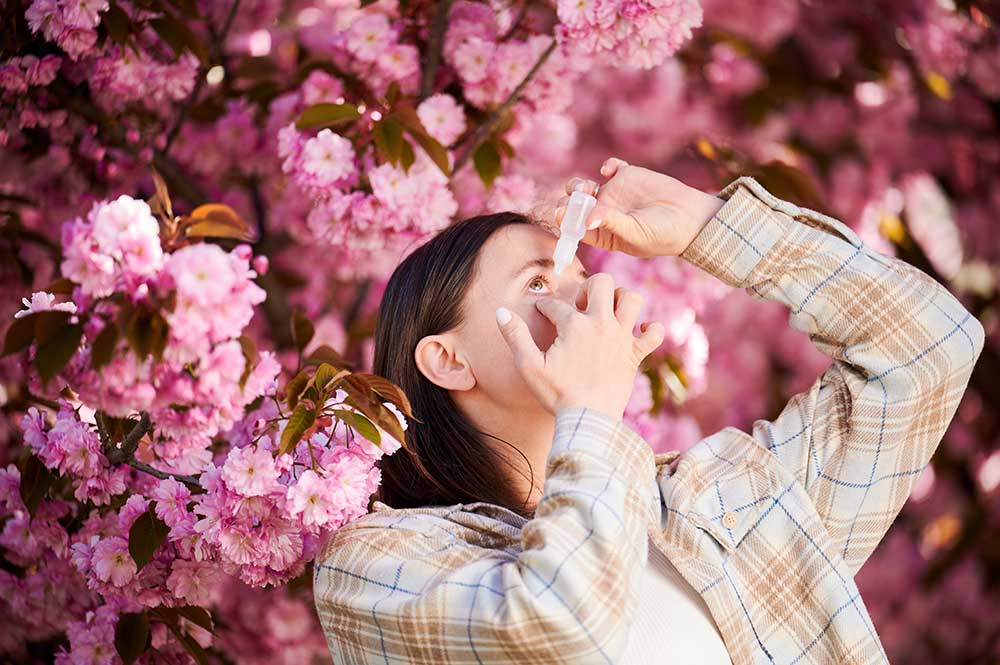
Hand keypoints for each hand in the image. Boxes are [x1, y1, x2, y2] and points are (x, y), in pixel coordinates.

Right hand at [494, 273, 664, 420]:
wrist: (589, 420)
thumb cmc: (557, 394)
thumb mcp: (528, 366)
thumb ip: (515, 336)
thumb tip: (500, 312)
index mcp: (574, 325)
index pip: (556, 304)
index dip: (545, 307)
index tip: (542, 313)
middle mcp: (601, 324)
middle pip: (602, 282)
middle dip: (589, 287)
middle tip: (581, 307)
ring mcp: (621, 338)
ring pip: (632, 298)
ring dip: (622, 299)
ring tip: (609, 311)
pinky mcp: (635, 354)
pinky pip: (654, 333)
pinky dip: (650, 330)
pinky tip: (639, 332)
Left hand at [535, 158, 723, 258]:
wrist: (690, 217)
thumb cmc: (663, 234)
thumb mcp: (635, 234)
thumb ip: (610, 223)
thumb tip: (587, 217)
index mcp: (602, 235)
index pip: (574, 228)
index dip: (564, 221)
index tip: (560, 214)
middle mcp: (602, 214)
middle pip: (574, 205)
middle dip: (569, 201)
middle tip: (577, 199)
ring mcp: (613, 194)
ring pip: (584, 186)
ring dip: (579, 184)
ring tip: (588, 188)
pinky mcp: (627, 176)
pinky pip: (609, 166)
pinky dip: (606, 165)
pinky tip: (610, 170)